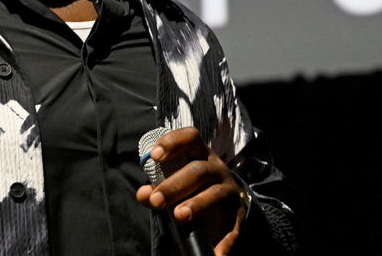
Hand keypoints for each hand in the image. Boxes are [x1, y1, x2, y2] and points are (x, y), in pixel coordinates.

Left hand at [135, 127, 246, 254]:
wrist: (228, 201)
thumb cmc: (194, 186)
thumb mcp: (176, 181)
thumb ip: (157, 186)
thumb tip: (143, 194)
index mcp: (200, 154)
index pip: (190, 138)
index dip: (172, 142)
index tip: (154, 156)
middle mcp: (217, 169)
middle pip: (197, 171)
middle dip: (174, 185)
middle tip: (156, 201)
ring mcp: (229, 190)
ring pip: (214, 194)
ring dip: (196, 204)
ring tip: (179, 216)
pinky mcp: (238, 214)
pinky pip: (232, 227)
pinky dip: (224, 242)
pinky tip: (215, 255)